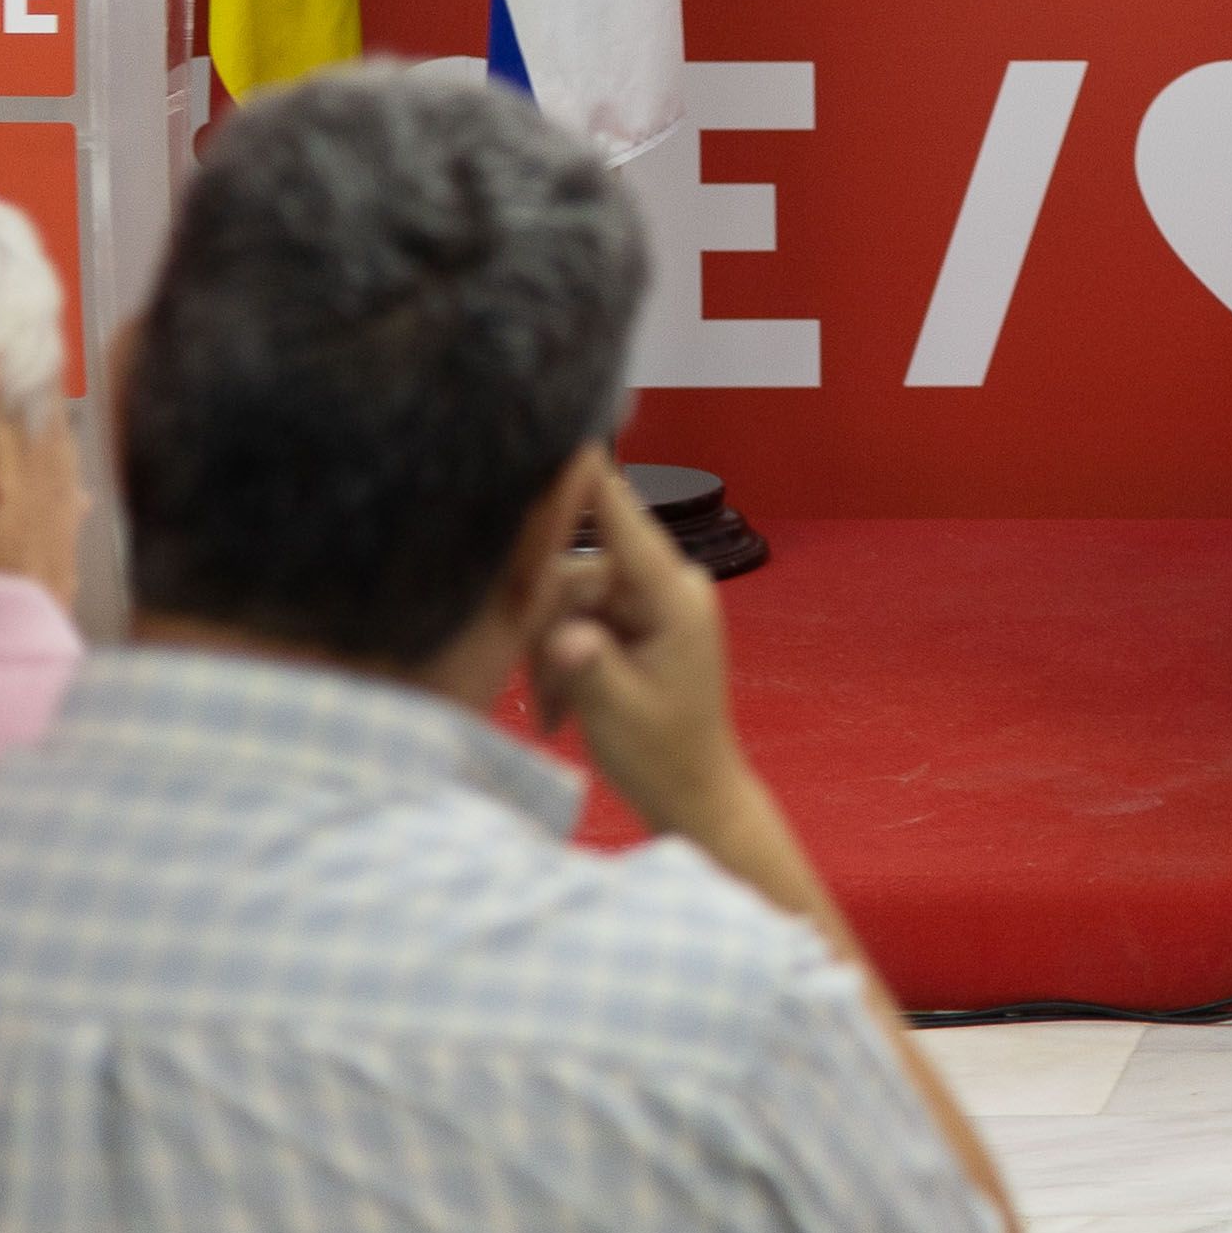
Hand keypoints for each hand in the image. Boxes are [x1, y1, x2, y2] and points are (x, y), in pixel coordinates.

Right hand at [530, 450, 757, 846]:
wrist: (692, 792)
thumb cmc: (663, 755)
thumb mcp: (617, 712)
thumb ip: (585, 666)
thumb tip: (562, 636)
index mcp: (676, 598)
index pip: (626, 525)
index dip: (594, 484)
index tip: (573, 439)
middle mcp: (667, 588)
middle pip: (577, 572)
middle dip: (545, 627)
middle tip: (539, 692)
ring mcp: (651, 604)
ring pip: (568, 600)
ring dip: (549, 654)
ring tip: (555, 710)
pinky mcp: (635, 623)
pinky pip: (578, 621)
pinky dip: (560, 662)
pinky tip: (560, 709)